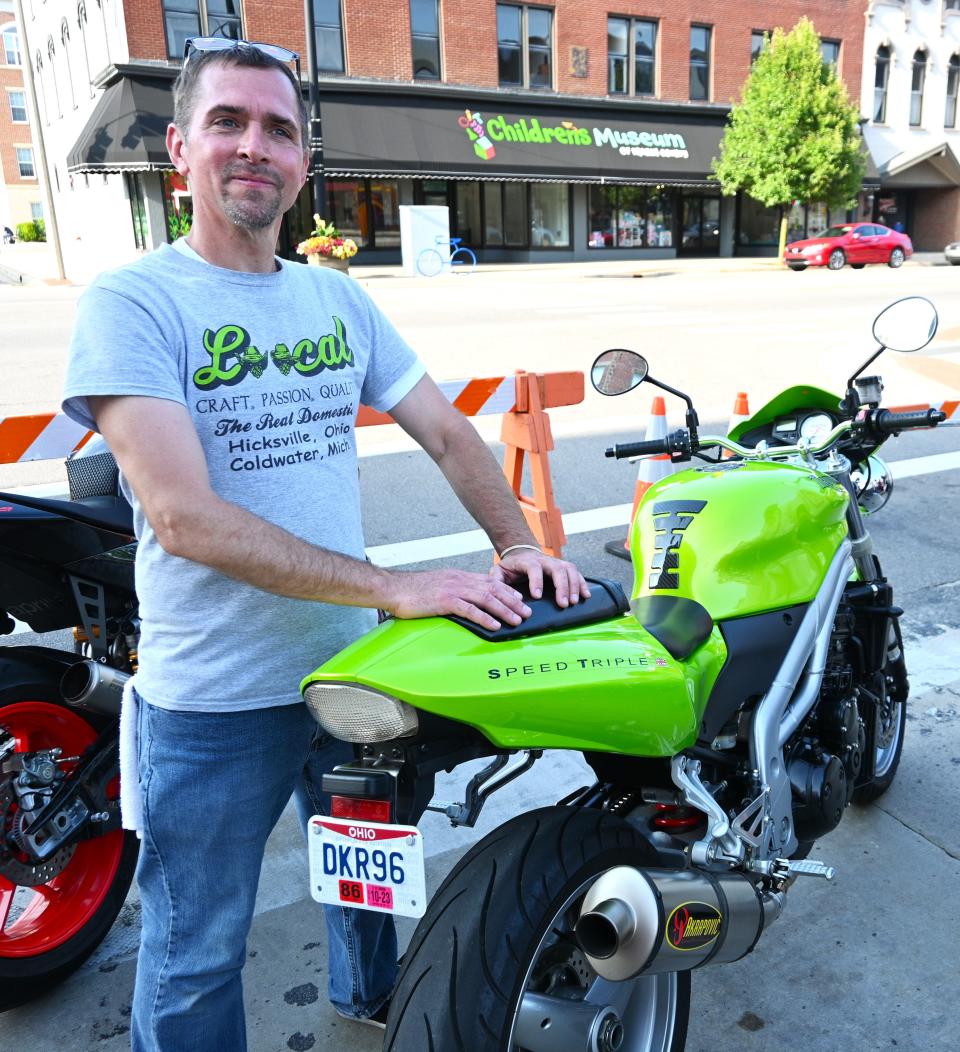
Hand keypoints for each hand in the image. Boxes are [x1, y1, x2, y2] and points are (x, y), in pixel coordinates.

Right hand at [385, 569, 531, 630]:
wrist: (393, 588)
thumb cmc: (413, 590)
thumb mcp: (439, 585)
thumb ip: (454, 590)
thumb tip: (467, 600)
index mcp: (459, 577)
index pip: (489, 582)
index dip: (507, 591)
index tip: (520, 600)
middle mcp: (460, 580)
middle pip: (493, 590)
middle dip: (513, 601)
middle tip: (527, 613)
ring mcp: (453, 590)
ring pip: (486, 599)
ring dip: (505, 610)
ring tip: (518, 620)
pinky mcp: (444, 601)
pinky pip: (470, 610)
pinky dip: (485, 618)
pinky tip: (495, 625)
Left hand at [490, 550, 590, 607]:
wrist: (522, 552)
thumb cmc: (512, 565)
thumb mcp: (500, 570)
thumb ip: (496, 579)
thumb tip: (497, 590)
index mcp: (528, 561)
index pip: (534, 569)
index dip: (536, 582)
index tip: (537, 596)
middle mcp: (545, 560)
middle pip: (557, 569)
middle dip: (562, 587)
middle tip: (563, 604)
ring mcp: (556, 562)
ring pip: (569, 570)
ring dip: (574, 586)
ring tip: (574, 602)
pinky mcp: (564, 567)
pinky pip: (576, 573)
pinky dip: (582, 583)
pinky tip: (586, 595)